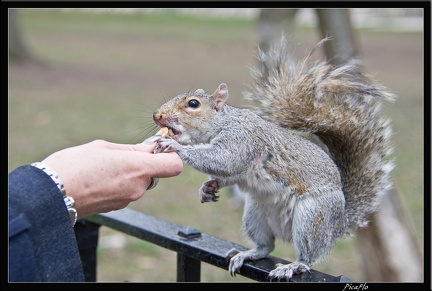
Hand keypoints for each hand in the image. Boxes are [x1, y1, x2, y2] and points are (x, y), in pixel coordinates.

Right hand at [41, 139, 182, 217]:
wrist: (51, 194)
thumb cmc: (75, 165)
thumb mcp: (104, 147)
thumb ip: (132, 149)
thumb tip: (149, 148)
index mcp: (138, 168)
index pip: (174, 165)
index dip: (171, 155)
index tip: (159, 148)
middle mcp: (138, 187)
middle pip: (155, 173)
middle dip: (145, 163)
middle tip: (124, 154)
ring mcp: (128, 199)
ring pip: (140, 182)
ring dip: (131, 173)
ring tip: (106, 167)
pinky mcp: (117, 207)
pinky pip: (127, 191)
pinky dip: (121, 183)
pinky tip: (101, 178)